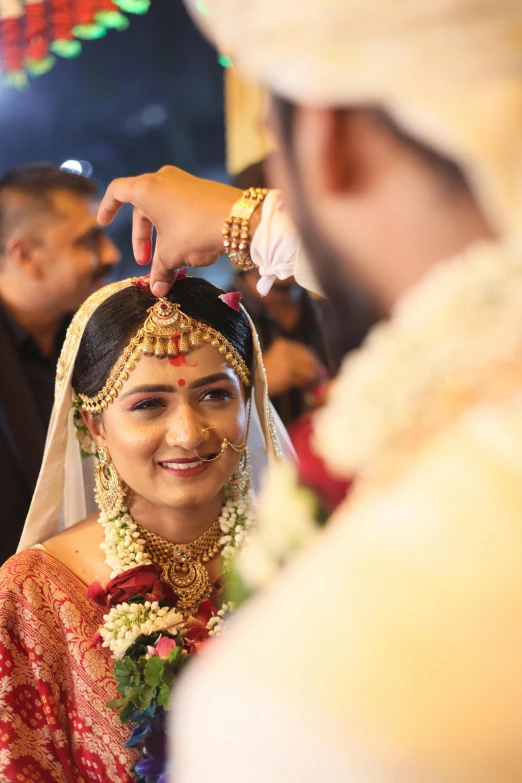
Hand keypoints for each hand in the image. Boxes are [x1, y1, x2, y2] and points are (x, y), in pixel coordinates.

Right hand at [97, 166, 243, 296]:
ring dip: (163, 238)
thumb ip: (159, 272)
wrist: (240, 219)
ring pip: (165, 211)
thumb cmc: (194, 231)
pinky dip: (179, 230)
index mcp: (146, 188)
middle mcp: (163, 179)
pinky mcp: (204, 191)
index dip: (107, 207)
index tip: (103, 223)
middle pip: (143, 209)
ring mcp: (185, 183)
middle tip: (146, 263)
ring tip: (171, 262)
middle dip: (143, 238)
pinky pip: (183, 211)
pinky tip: (190, 251)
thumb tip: (157, 291)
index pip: (117, 192)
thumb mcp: (171, 255)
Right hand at [263, 338, 320, 396]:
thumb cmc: (262, 373)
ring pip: (307, 369)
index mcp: (282, 344)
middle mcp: (285, 350)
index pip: (304, 350)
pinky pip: (302, 378)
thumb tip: (314, 367)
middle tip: (320, 377)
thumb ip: (292, 360)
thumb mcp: (277, 360)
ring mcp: (287, 361)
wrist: (250, 381)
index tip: (317, 367)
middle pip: (307, 359)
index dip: (312, 359)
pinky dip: (307, 383)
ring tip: (315, 383)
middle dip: (314, 368)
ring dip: (313, 377)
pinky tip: (308, 387)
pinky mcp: (288, 374)